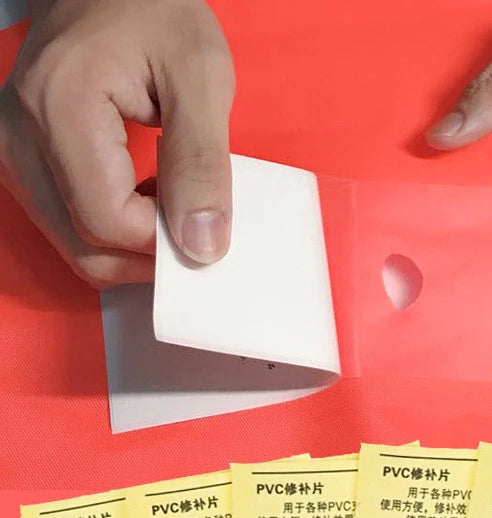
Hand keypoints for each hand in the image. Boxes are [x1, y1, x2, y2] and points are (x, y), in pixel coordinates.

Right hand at [0, 0, 234, 287]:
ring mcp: (11, 154)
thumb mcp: (200, 77)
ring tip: (172, 206)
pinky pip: (69, 228)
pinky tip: (145, 203)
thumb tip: (202, 246)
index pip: (108, 221)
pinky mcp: (21, 163)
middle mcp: (17, 138)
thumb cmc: (157, 14)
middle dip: (150, 254)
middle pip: (86, 247)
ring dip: (133, 249)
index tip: (206, 223)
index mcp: (59, 110)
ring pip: (76, 248)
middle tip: (195, 224)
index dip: (164, 240)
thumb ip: (201, 163)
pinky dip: (114, 234)